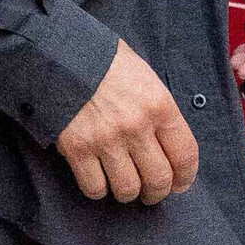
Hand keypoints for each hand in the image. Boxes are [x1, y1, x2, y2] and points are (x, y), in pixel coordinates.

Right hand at [56, 39, 199, 204]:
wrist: (59, 51)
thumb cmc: (104, 59)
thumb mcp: (143, 74)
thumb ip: (156, 109)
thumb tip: (166, 142)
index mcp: (159, 104)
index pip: (185, 154)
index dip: (186, 176)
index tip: (181, 184)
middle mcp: (136, 126)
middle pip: (159, 179)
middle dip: (158, 192)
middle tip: (152, 192)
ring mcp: (106, 139)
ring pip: (128, 189)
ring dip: (128, 193)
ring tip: (124, 186)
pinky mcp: (77, 149)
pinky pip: (95, 187)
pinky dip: (98, 189)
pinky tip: (99, 179)